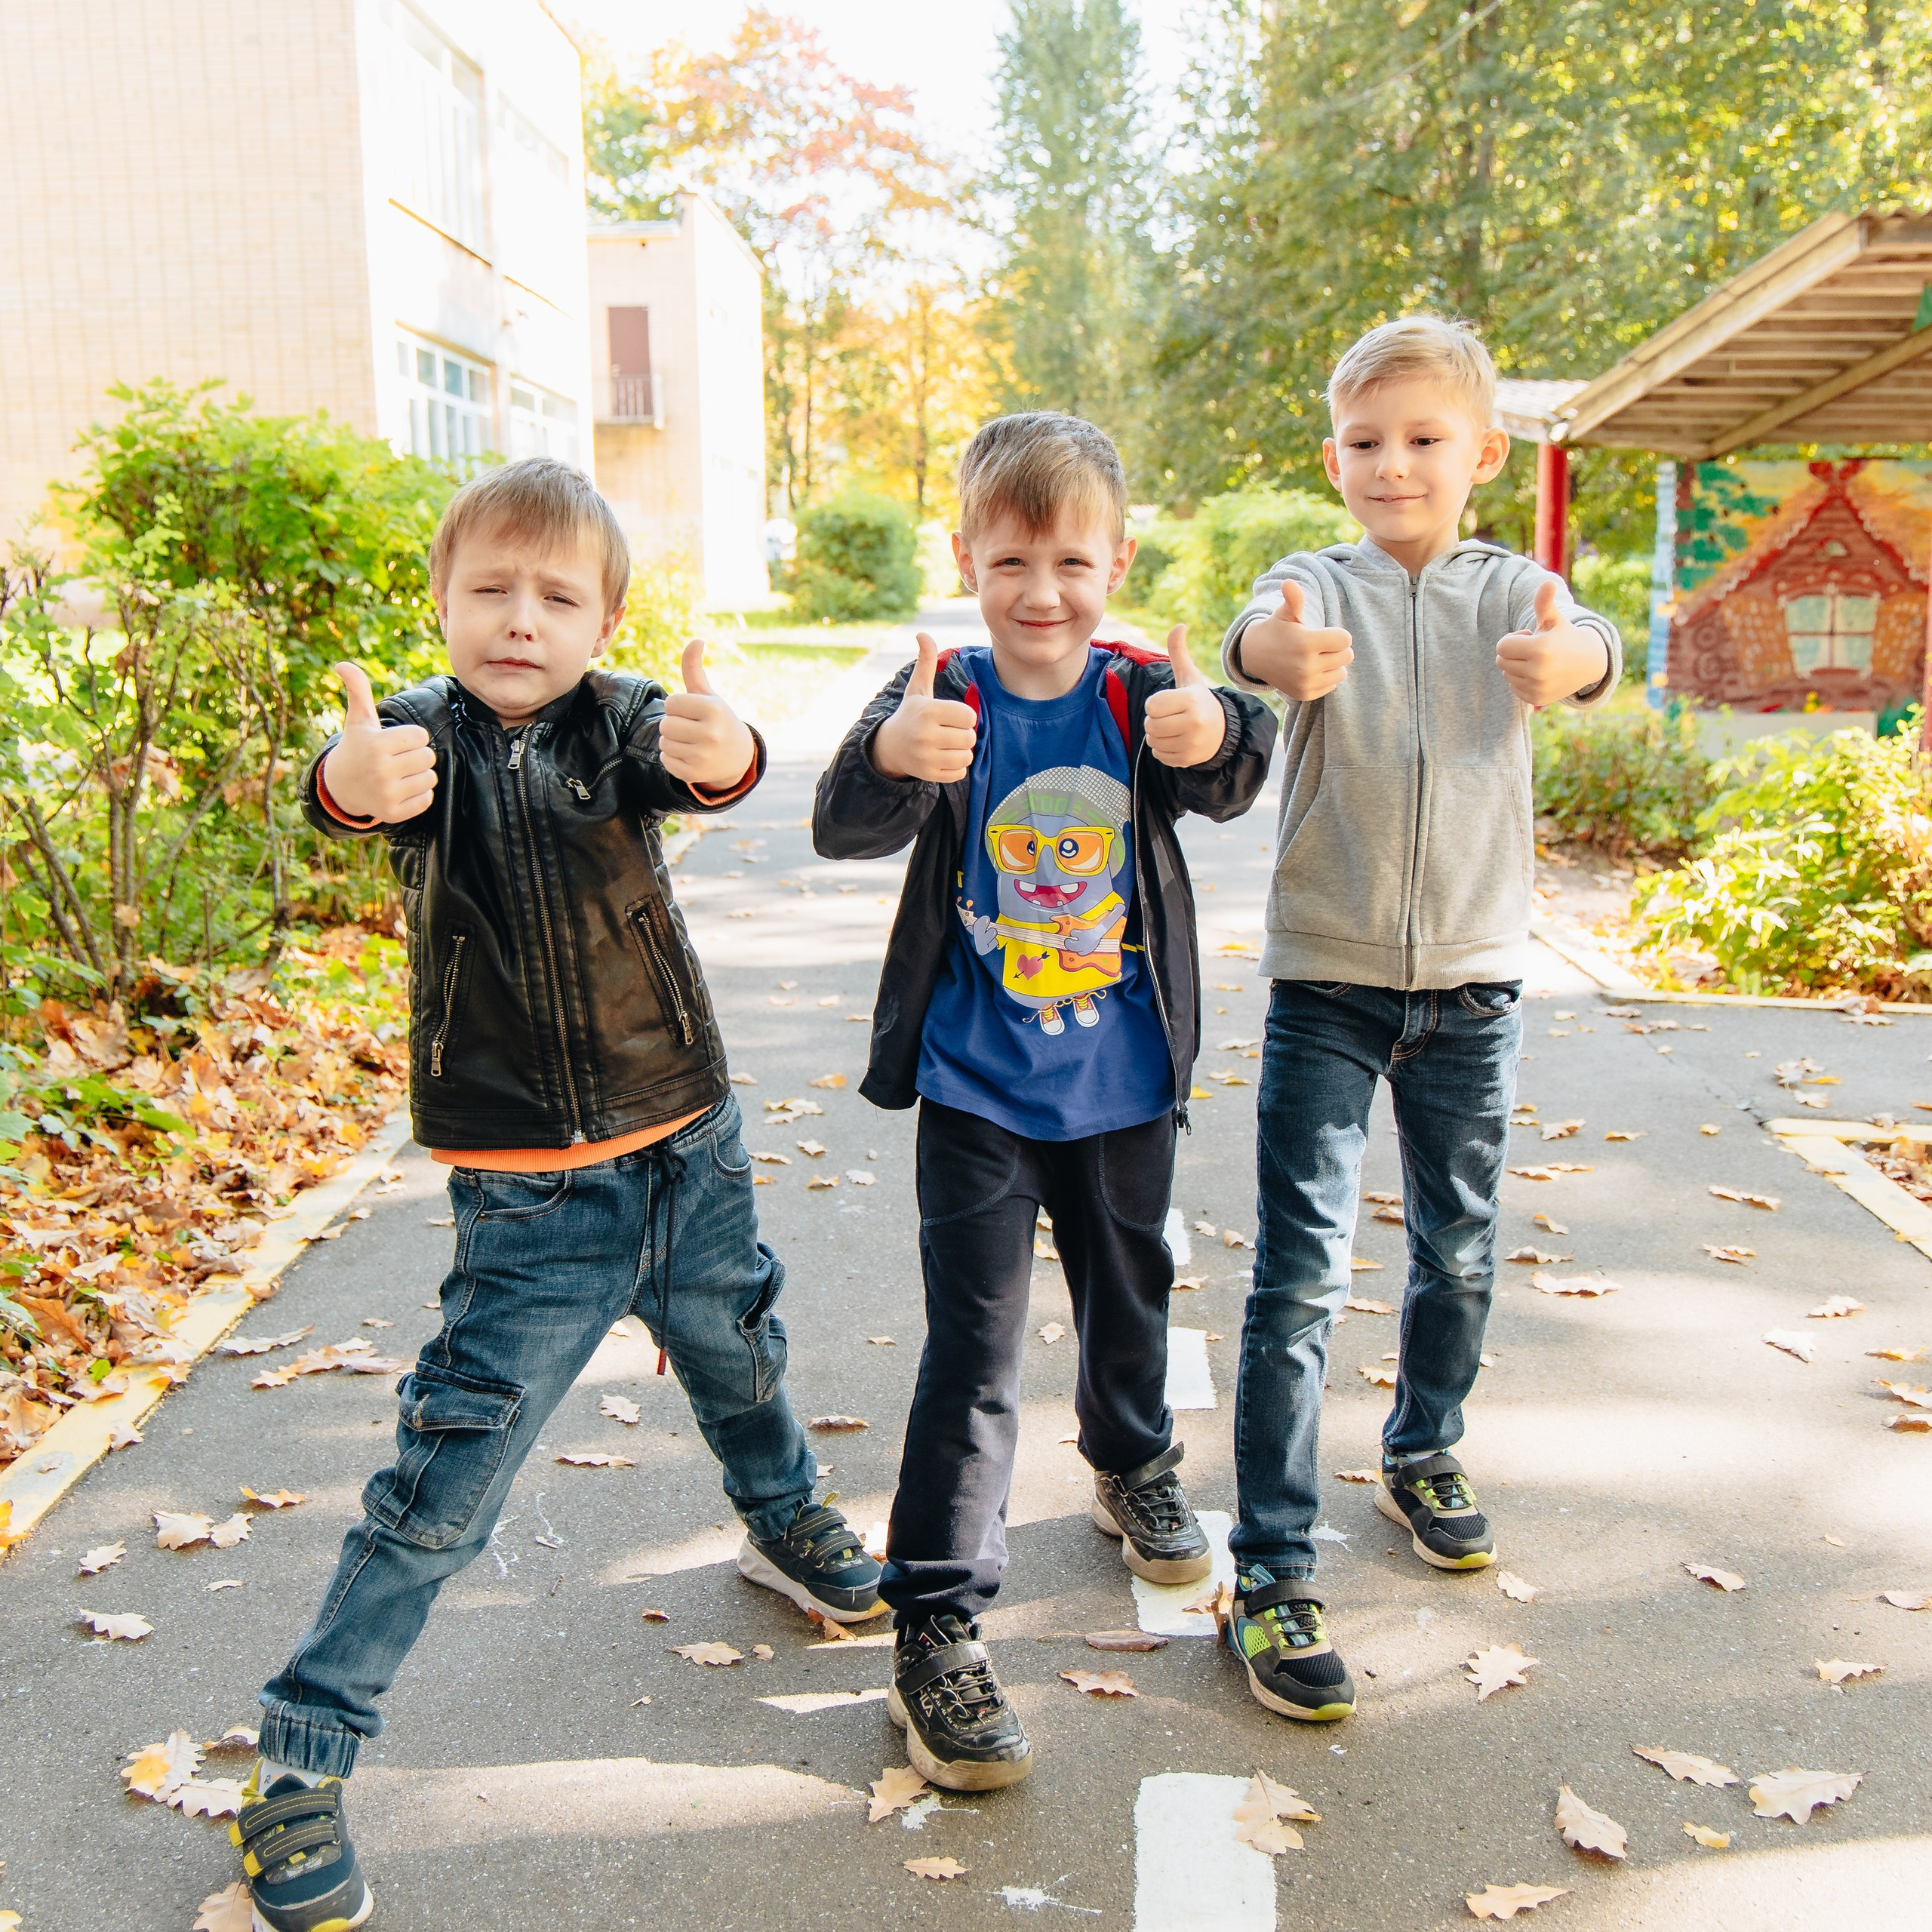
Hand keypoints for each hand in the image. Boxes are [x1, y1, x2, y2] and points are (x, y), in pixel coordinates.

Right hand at [321, 662, 435, 821]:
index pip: (421, 736)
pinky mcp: (394, 813)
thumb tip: (342, 664)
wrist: (341, 787)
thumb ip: (358, 690)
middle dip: (418, 755)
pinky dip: (419, 795)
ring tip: (399, 774)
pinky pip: (427, 799)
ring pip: (430, 778)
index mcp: (376, 745)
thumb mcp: (358, 720)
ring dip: (420, 775)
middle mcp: (381, 771)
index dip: (411, 737)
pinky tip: (400, 790)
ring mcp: (387, 794)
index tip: (394, 742)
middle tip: (399, 759)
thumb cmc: (357, 747)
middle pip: (429, 757)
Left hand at [659, 640, 755, 788]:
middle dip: (673, 724)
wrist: (737, 757)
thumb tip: (696, 640)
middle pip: (665, 724)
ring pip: (664, 742)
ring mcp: (703, 756)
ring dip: (672, 741)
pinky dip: (672, 758)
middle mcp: (711, 733)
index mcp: (714, 710)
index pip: (671, 703)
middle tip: (691, 728)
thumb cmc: (717, 719)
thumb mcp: (708, 695)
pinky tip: (689, 756)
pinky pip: (665, 760)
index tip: (692, 712)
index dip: (677, 706)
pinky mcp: (694, 774)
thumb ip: (694, 669)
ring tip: (691, 742)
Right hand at [869, 631, 976, 782]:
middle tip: (951, 732)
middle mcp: (925, 735)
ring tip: (948, 745)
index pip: (969, 716)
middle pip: (970, 737)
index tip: (952, 716)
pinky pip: (959, 773)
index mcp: (927, 711)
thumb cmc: (911, 714)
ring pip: (966, 756)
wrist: (889, 747)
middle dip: (965, 735)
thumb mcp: (918, 689)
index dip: (965, 716)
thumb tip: (922, 634)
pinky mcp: (928, 774)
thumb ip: (925, 662)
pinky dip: (956, 767)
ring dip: (962, 751)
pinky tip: (943, 758)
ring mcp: (926, 757)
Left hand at [1142, 626, 1226, 767]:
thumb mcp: (1189, 678)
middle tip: (1170, 717)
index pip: (1152, 706)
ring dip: (1157, 736)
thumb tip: (1179, 625)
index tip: (1169, 703)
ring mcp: (1191, 743)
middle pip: (1150, 725)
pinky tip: (1177, 741)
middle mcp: (1193, 722)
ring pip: (1153, 741)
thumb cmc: (1198, 701)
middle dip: (1155, 721)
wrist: (1222, 731)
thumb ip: (1179, 653)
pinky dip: (1163, 750)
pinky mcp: (1188, 759)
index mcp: (1190, 700)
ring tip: (1173, 729)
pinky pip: (1159, 755)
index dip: (1155, 704)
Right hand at [1236, 581, 1353, 700]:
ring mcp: (1306, 683)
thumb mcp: (1286, 613)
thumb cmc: (1279, 630)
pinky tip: (1310, 670)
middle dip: (1337, 649)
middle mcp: (1307, 666)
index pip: (1346, 640)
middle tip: (1319, 646)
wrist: (1257, 656)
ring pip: (1342, 672)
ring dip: (1333, 664)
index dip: (1338, 634)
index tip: (1324, 633)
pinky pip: (1332, 685)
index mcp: (1306, 643)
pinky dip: (1325, 678)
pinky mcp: (1305, 695)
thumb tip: (1289, 583)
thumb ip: (1294, 599)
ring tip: (1315, 658)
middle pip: (1347, 656)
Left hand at [1495, 581, 1610, 707]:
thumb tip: (1546, 582)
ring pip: (1506, 674)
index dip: (1513, 639)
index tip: (1530, 637)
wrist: (1588, 662)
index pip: (1501, 647)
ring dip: (1516, 666)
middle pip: (1501, 661)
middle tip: (1534, 649)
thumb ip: (1544, 602)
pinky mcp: (1537, 699)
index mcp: (1540, 649)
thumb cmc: (1564, 635)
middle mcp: (1538, 671)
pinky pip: (1513, 688)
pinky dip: (1521, 680)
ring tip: (1538, 661)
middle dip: (1513, 652)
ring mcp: (1537, 687)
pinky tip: (1539, 674)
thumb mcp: (1554, 619)